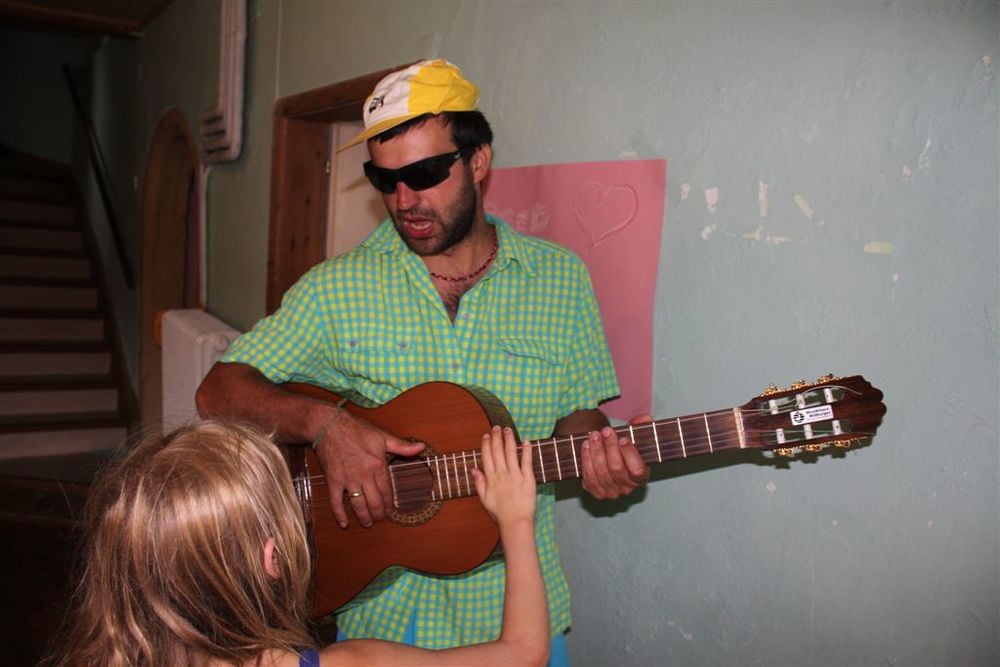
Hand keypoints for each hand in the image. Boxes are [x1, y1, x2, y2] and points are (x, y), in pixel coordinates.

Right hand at [314, 409, 424, 527]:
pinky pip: (336, 501)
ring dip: (364, 517)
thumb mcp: (382, 436)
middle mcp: (364, 475)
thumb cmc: (356, 429)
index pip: (387, 490)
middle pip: (374, 501)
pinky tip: (344, 523)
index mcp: (378, 465)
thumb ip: (402, 446)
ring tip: (367, 523)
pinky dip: (339, 514)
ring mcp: (348, 479)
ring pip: (358, 505)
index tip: (391, 509)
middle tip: (380, 519)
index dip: (389, 503)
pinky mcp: (333, 480)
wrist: (329, 426)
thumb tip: (422, 447)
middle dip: (379, 514)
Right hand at [472, 425, 535, 527]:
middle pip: (498, 451)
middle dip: (497, 437)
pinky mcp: (528, 479)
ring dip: (509, 440)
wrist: (515, 522)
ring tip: (508, 430)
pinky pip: (527, 462)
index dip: (486, 444)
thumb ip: (479, 482)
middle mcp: (502, 474)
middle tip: (497, 427)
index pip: (487, 457)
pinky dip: (527, 451)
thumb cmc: (499, 513)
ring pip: (511, 453)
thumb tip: (473, 469)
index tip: (487, 435)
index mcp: (491, 479)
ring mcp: (515, 476)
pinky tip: (526, 442)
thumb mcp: (484, 499)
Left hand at [581, 414, 650, 499]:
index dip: (630, 454)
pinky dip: (586, 460)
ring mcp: (611, 492)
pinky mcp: (596, 492)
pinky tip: (586, 445)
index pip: (637, 470)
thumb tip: (646, 418)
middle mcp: (627, 488)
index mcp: (641, 477)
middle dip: (610, 448)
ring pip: (602, 473)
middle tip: (606, 431)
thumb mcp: (633, 437)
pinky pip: (589, 478)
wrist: (607, 460)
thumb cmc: (622, 449)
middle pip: (617, 469)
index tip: (623, 439)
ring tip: (594, 435)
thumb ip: (640, 428)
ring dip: (596, 452)